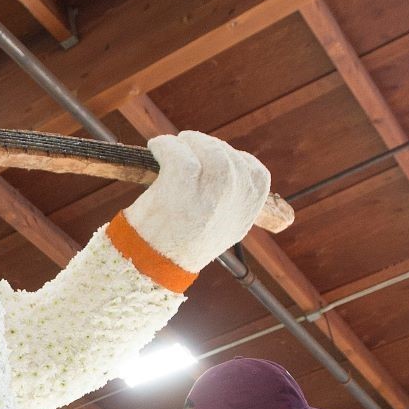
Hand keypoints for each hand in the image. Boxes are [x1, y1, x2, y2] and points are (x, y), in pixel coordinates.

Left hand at [121, 131, 269, 272]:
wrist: (151, 267)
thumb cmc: (178, 245)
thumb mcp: (217, 231)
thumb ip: (229, 204)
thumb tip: (224, 170)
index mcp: (246, 213)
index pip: (257, 174)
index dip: (237, 159)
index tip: (217, 157)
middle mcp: (232, 202)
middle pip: (229, 157)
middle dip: (209, 145)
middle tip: (188, 143)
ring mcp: (208, 195)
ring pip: (208, 151)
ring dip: (189, 142)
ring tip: (173, 145)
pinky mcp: (180, 188)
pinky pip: (177, 154)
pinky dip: (166, 145)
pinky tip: (157, 148)